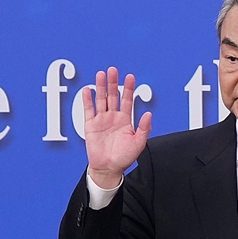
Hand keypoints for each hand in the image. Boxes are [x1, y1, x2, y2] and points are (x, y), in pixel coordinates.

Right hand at [83, 66, 151, 188]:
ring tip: (101, 74)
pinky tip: (88, 89)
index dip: (128, 88)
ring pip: (101, 99)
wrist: (108, 168)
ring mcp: (101, 120)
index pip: (127, 100)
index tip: (130, 77)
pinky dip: (88, 100)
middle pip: (113, 96)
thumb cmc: (124, 158)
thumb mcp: (139, 144)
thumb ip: (144, 128)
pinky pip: (88, 110)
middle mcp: (113, 117)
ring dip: (101, 87)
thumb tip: (149, 114)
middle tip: (113, 70)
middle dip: (113, 83)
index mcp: (125, 120)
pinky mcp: (90, 125)